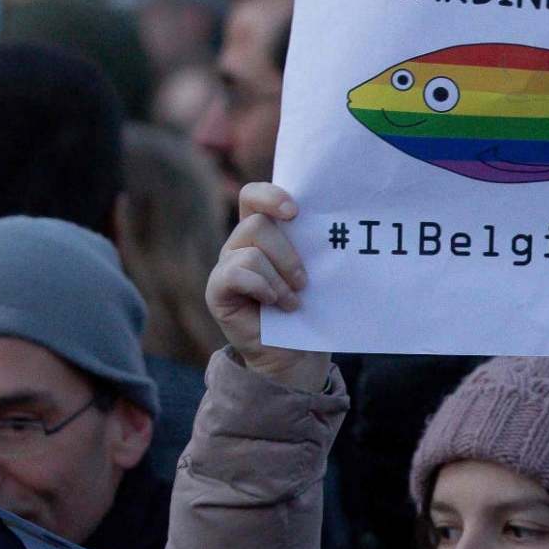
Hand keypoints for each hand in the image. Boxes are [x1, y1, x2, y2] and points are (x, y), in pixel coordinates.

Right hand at [206, 183, 330, 389]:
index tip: (296, 212)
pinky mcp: (217, 290)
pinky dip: (261, 287)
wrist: (296, 353)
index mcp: (263, 232)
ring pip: (250, 251)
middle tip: (304, 280)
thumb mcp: (315, 271)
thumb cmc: (309, 308)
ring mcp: (226, 266)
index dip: (270, 196)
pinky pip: (235, 274)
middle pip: (257, 223)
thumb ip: (312, 245)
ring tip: (293, 300)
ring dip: (278, 277)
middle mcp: (240, 244)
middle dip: (287, 253)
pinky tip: (275, 303)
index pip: (253, 196)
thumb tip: (331, 224)